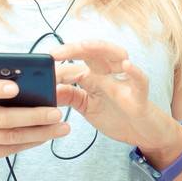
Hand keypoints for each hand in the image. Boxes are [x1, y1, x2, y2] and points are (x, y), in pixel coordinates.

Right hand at [0, 53, 72, 164]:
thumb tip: (4, 64)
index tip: (16, 87)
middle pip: (0, 118)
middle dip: (32, 115)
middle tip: (56, 111)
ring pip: (8, 137)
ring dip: (38, 133)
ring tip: (61, 126)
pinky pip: (8, 149)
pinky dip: (29, 143)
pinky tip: (46, 135)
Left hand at [46, 39, 180, 152]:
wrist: (142, 133)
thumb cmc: (116, 115)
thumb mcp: (86, 107)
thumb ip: (69, 96)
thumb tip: (47, 90)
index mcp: (94, 77)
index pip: (74, 65)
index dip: (57, 68)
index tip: (38, 70)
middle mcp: (108, 74)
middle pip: (93, 52)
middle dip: (73, 49)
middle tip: (54, 54)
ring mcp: (124, 83)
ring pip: (116, 55)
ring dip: (101, 48)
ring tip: (84, 46)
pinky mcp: (139, 96)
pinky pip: (140, 81)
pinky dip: (134, 72)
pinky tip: (126, 65)